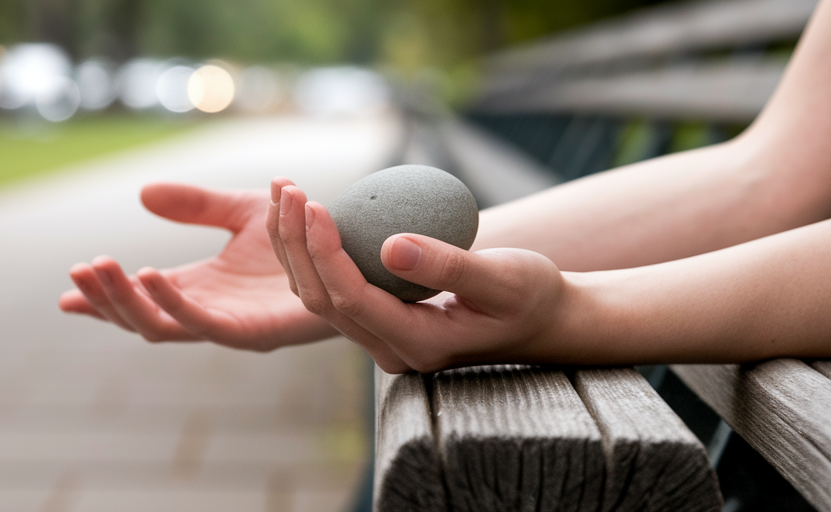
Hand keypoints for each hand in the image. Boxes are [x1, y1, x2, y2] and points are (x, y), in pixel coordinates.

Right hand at [59, 181, 336, 350]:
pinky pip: (205, 326)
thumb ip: (195, 205)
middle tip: (78, 270)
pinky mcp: (257, 334)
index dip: (105, 296)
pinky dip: (173, 303)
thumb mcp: (241, 212)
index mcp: (203, 290)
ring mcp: (232, 328)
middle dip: (107, 299)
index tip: (67, 288)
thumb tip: (142, 194)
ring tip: (101, 269)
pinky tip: (149, 276)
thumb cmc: (307, 236)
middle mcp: (212, 313)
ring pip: (163, 328)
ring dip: (127, 301)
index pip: (142, 299)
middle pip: (143, 319)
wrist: (354, 247)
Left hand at [269, 180, 572, 372]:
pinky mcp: (383, 320)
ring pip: (319, 295)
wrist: (547, 321)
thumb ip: (450, 267)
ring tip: (284, 190)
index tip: (314, 203)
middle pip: (321, 300)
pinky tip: (308, 208)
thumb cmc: (534, 296)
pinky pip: (335, 286)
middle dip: (295, 244)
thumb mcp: (504, 278)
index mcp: (418, 345)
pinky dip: (315, 248)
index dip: (326, 252)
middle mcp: (392, 350)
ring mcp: (384, 339)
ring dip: (295, 245)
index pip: (353, 299)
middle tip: (287, 188)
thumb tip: (391, 246)